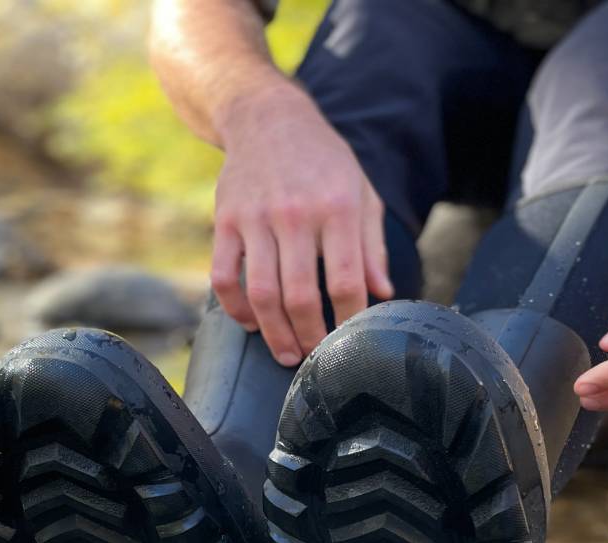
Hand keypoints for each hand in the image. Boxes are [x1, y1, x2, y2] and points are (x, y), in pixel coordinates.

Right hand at [212, 83, 393, 365]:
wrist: (267, 118)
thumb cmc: (323, 161)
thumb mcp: (361, 192)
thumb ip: (372, 245)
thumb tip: (382, 294)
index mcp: (336, 208)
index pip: (345, 280)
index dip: (349, 319)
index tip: (353, 340)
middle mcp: (295, 214)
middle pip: (300, 296)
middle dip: (311, 338)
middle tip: (318, 359)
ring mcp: (255, 219)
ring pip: (262, 294)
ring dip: (275, 334)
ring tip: (288, 354)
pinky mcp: (225, 222)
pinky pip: (224, 278)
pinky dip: (236, 309)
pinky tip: (251, 324)